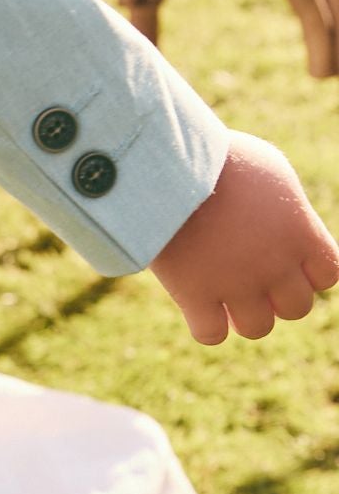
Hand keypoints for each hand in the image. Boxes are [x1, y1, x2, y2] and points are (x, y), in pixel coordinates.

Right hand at [151, 131, 338, 342]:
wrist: (170, 166)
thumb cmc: (220, 158)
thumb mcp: (268, 168)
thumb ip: (285, 203)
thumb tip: (282, 219)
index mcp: (300, 234)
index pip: (327, 275)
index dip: (307, 272)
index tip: (282, 257)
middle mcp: (276, 266)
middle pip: (296, 307)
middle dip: (276, 295)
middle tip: (248, 272)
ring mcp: (236, 285)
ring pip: (257, 328)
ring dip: (244, 314)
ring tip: (222, 290)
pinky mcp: (195, 296)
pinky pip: (211, 334)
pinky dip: (206, 325)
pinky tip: (194, 302)